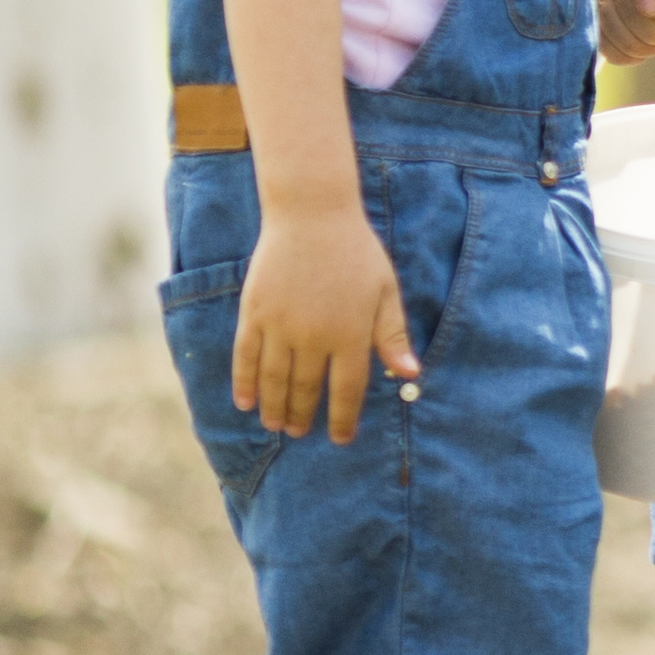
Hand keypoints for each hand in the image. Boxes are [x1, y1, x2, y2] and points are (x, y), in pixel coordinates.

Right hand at [234, 201, 414, 442]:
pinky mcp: (254, 313)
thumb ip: (393, 336)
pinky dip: (243, 382)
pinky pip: (245, 356)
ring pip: (274, 379)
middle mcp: (314, 337)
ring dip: (274, 406)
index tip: (340, 438)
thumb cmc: (357, 254)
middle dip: (304, 415)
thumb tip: (410, 376)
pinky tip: (244, 401)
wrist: (312, 216)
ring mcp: (280, 326)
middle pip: (307, 389)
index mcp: (351, 334)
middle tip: (300, 433)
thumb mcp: (386, 292)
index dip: (343, 418)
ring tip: (275, 425)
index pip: (347, 390)